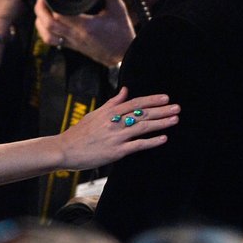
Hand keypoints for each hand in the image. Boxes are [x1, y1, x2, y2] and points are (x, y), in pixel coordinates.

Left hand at [34, 0, 133, 65]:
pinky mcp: (71, 46)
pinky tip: (44, 22)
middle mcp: (75, 36)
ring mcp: (72, 43)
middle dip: (41, 8)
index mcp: (86, 27)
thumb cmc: (122, 35)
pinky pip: (51, 41)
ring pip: (47, 34)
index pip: (60, 15)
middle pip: (49, 24)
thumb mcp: (118, 9)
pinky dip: (43, 31)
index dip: (50, 2)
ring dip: (40, 19)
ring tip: (42, 7)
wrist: (123, 56)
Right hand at [57, 87, 179, 169]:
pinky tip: (163, 138)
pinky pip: (137, 145)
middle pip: (142, 114)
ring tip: (175, 119)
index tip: (165, 97)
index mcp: (109, 112)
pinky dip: (151, 141)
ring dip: (161, 123)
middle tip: (177, 107)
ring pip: (143, 127)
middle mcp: (114, 122)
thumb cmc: (79, 133)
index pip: (135, 103)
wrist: (65, 149)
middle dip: (162, 110)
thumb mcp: (95, 114)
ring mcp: (116, 136)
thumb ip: (112, 103)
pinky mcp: (116, 151)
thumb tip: (125, 90)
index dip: (151, 100)